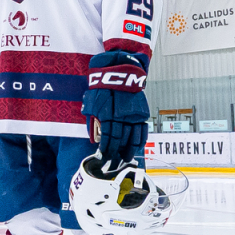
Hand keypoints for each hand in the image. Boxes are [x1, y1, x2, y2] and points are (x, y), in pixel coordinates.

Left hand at [82, 51, 149, 166]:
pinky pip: (143, 130)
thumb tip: (93, 134)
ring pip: (133, 138)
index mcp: (108, 115)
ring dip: (129, 151)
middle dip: (116, 155)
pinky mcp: (142, 112)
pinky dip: (141, 141)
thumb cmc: (102, 85)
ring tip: (125, 160)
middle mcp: (122, 117)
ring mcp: (134, 115)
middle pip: (120, 142)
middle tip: (113, 165)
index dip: (105, 151)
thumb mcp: (91, 101)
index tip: (103, 159)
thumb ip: (92, 117)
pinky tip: (137, 148)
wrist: (120, 70)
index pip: (107, 139)